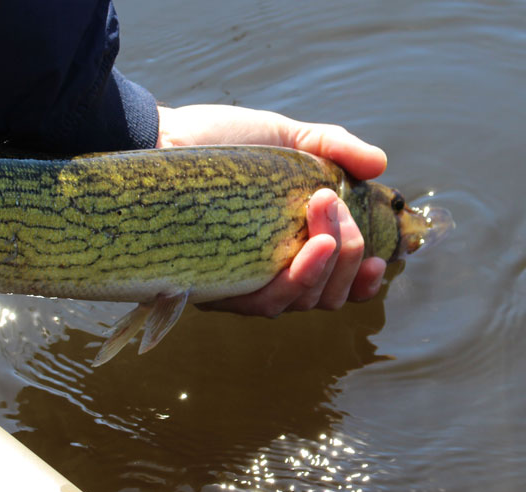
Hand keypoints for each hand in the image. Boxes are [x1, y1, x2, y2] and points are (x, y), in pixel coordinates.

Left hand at [157, 104, 386, 315]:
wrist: (163, 137)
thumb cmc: (224, 143)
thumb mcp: (288, 138)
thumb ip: (335, 148)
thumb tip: (381, 166)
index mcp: (286, 248)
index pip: (330, 285)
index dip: (360, 284)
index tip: (379, 264)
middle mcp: (262, 273)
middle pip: (320, 297)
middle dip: (346, 259)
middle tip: (332, 207)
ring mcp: (236, 280)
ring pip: (294, 302)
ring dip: (325, 267)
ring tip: (326, 225)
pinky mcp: (210, 284)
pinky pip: (259, 302)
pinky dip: (296, 280)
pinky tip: (312, 248)